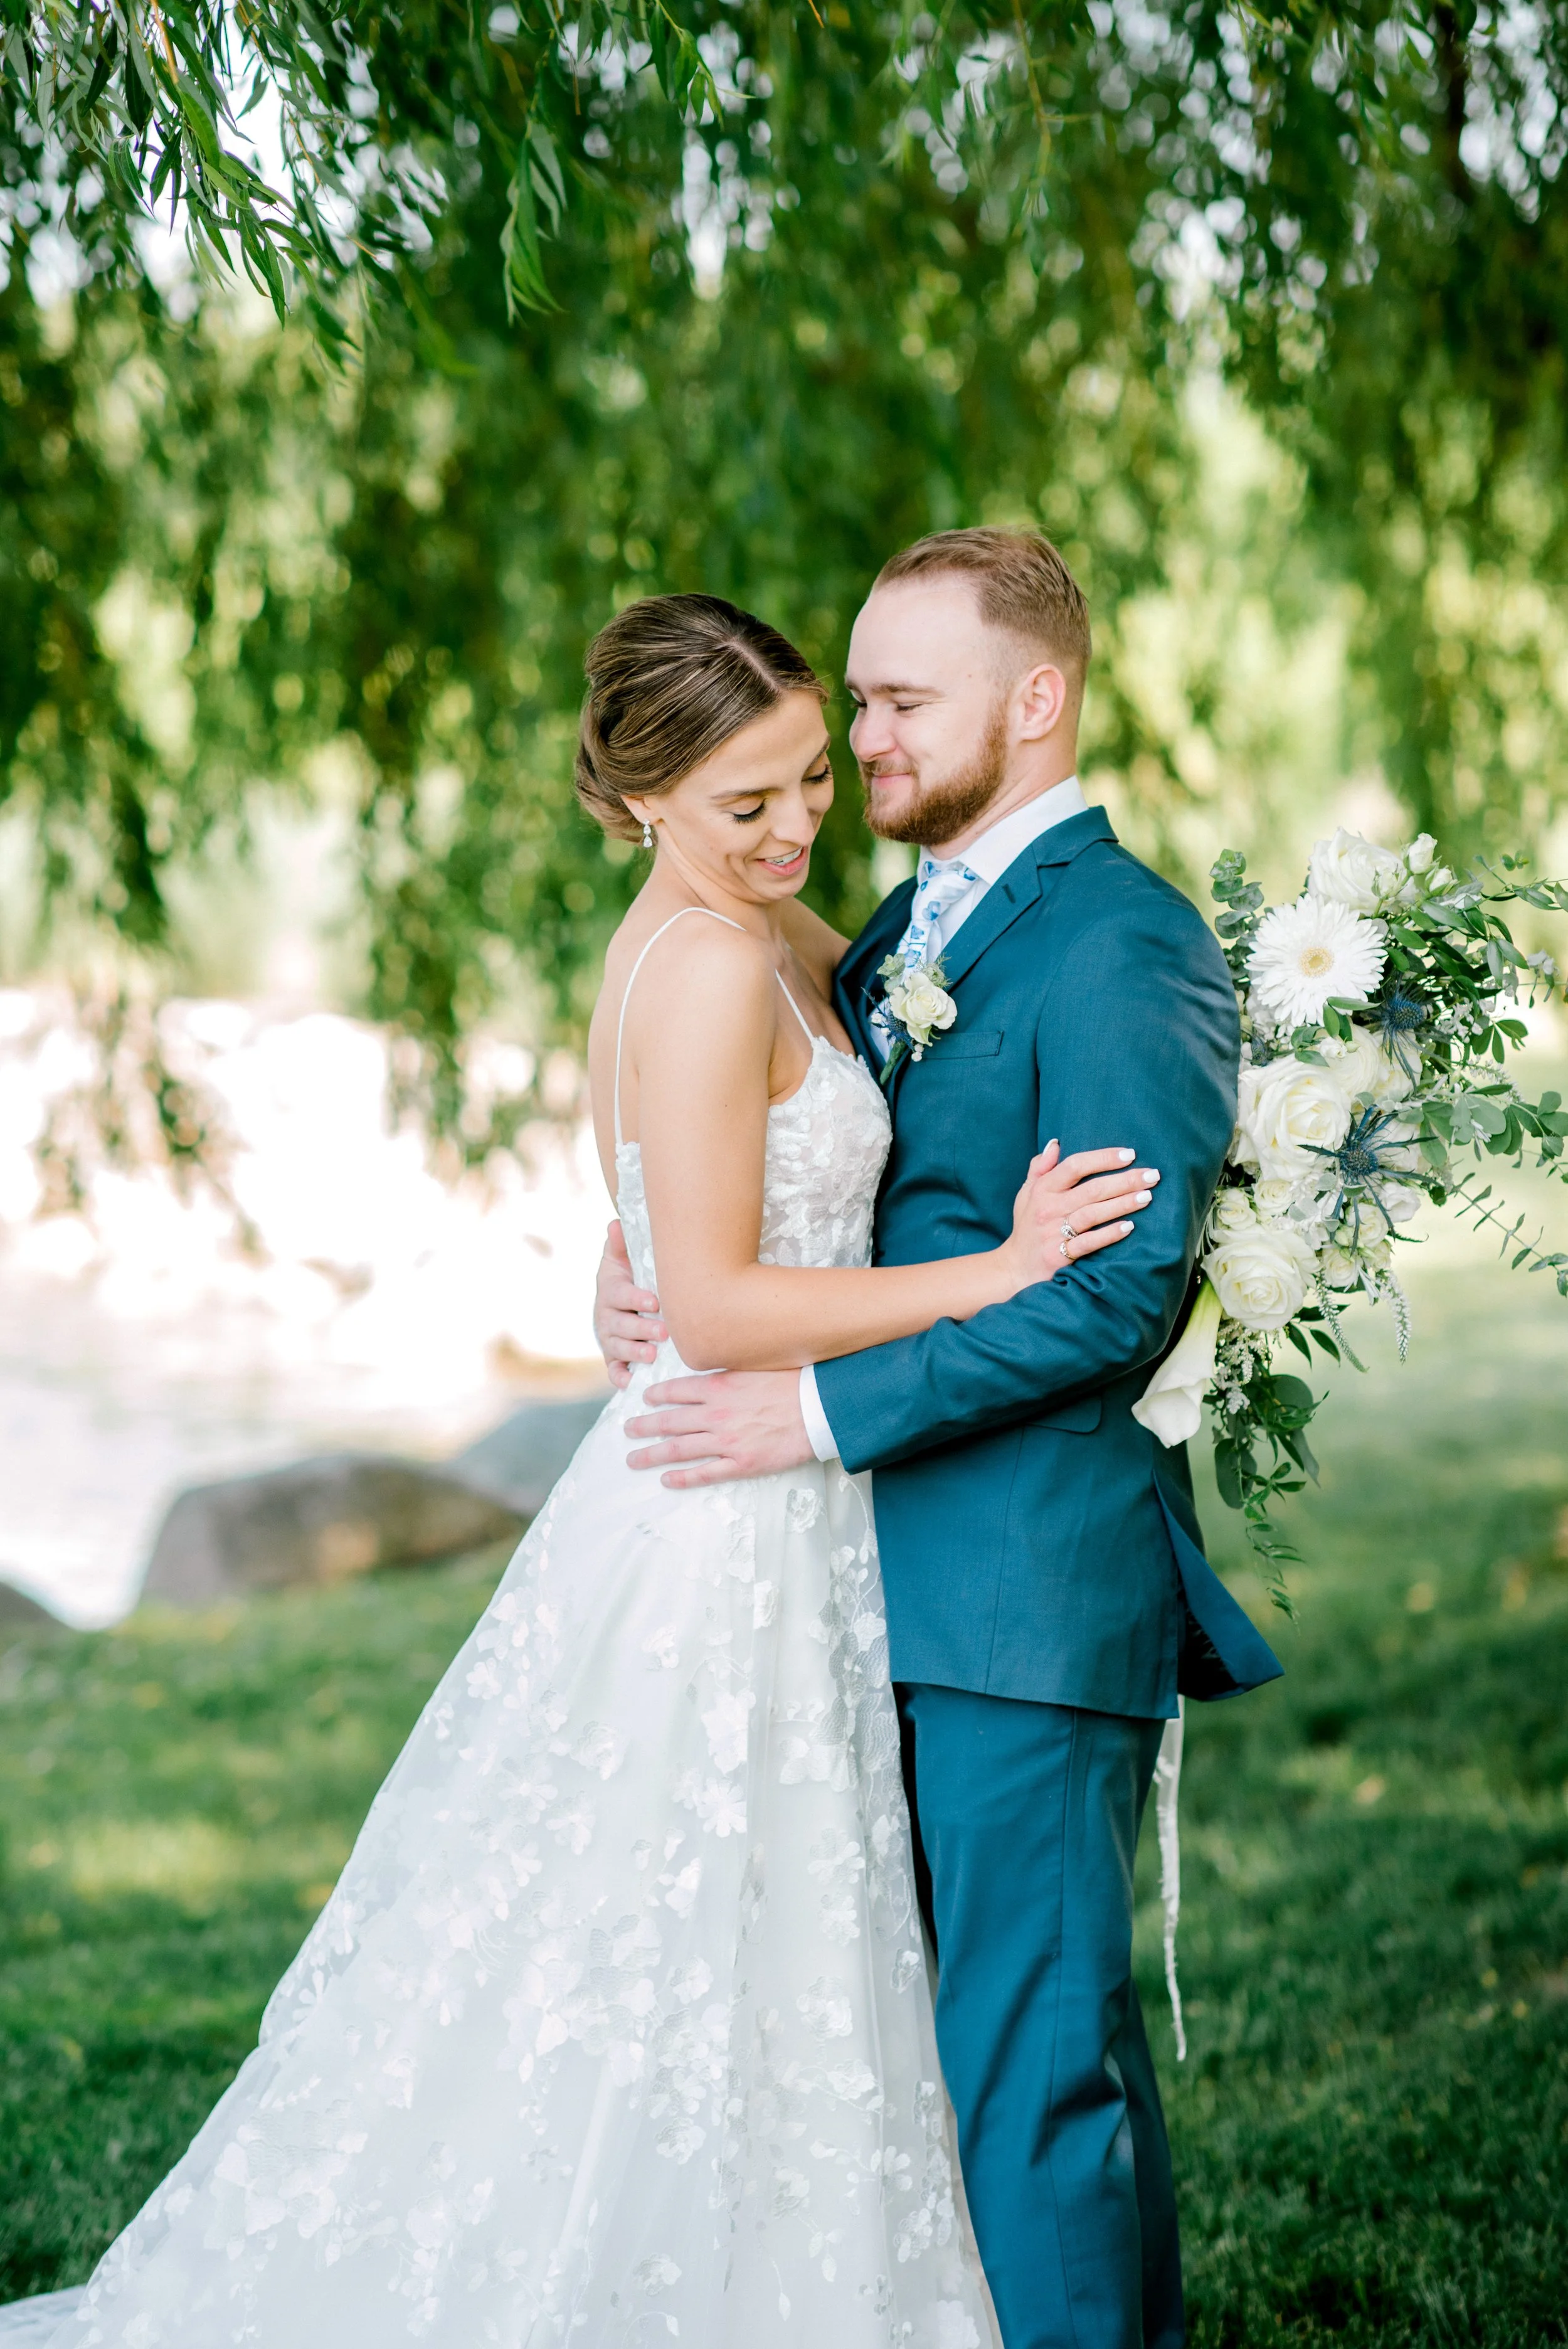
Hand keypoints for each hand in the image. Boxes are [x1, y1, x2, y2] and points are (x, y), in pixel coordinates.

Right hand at [593, 1218, 667, 1389]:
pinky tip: (630, 1383)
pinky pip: (613, 1370)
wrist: (621, 1299)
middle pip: (620, 1325)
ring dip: (634, 1353)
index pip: (621, 1294)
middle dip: (641, 1329)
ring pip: (618, 1348)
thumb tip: (615, 1223)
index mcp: (610, 1290)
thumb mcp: (622, 1257)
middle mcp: (607, 1316)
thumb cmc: (629, 1275)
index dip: (636, 1298)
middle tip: (663, 1332)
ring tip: (653, 1356)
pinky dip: (619, 1377)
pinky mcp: (613, 1357)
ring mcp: (610, 1338)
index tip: (654, 1300)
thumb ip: (620, 1244)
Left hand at [625, 1369, 813, 1486]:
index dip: (657, 1395)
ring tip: (634, 1459)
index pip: (677, 1390)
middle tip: (628, 1430)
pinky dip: (683, 1478)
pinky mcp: (742, 1462)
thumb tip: (712, 1368)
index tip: (645, 1398)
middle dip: (645, 1426)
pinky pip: (705, 1473)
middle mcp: (716, 1413)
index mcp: (719, 1386)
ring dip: (653, 1454)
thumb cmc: (793, 1381)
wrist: (819, 1407)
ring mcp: (727, 1440)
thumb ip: (730, 1370)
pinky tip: (667, 1480)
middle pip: (670, 1421)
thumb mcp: (755, 1365)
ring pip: (680, 1449)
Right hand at [1005, 1141, 1159, 1287]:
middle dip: (1125, 1181)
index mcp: (1042, 1189)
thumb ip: (1040, 1167)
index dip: (1103, 1158)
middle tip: (1152, 1175)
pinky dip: (1109, 1234)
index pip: (1075, 1165)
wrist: (1015, 1268)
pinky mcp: (1059, 1255)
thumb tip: (1055, 1143)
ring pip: (1093, 1214)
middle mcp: (1048, 1208)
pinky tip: (1129, 1227)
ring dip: (1122, 1204)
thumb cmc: (1027, 1226)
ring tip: (1147, 1197)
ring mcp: (1053, 1232)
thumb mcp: (1026, 1193)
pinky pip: (1088, 1243)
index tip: (1130, 1154)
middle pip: (1092, 1189)